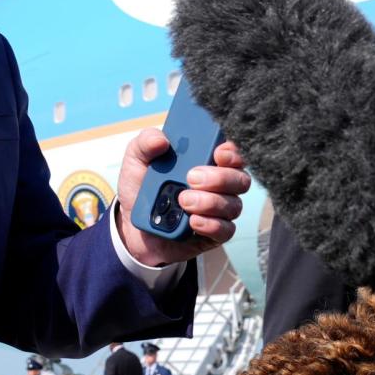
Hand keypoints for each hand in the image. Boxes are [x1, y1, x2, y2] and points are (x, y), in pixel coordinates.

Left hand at [116, 129, 249, 265]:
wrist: (134, 226)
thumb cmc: (141, 189)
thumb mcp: (136, 160)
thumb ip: (145, 143)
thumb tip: (161, 139)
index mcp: (206, 161)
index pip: (233, 153)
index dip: (232, 152)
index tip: (218, 153)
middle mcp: (219, 185)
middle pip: (240, 179)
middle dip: (219, 178)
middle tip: (191, 178)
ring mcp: (219, 210)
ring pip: (233, 205)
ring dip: (210, 202)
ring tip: (183, 201)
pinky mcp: (214, 234)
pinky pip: (225, 230)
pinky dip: (210, 225)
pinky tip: (192, 222)